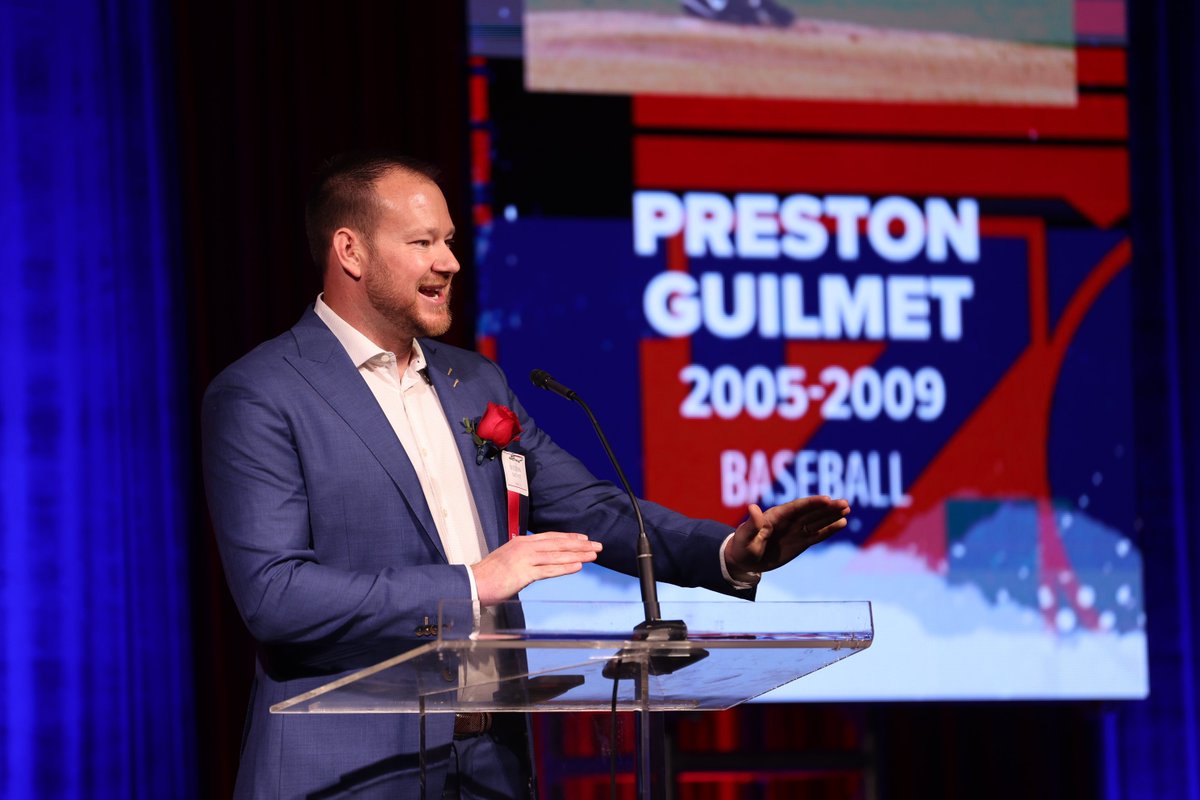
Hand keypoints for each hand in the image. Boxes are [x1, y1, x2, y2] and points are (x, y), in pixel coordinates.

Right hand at [471, 532, 602, 605]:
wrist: (472, 583)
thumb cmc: (487, 576)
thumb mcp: (507, 560)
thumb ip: (523, 559)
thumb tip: (535, 563)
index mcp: (520, 542)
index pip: (550, 537)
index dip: (569, 537)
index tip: (583, 539)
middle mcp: (524, 547)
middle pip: (558, 544)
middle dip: (580, 545)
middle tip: (597, 545)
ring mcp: (524, 559)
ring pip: (557, 555)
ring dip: (578, 554)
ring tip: (593, 555)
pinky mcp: (524, 573)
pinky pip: (549, 570)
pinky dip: (565, 567)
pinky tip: (577, 566)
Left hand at [724, 496, 849, 576]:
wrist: (744, 560)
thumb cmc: (742, 546)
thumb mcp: (745, 537)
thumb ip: (751, 524)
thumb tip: (753, 508)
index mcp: (775, 516)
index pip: (796, 507)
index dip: (812, 503)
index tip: (827, 499)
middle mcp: (789, 520)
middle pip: (811, 512)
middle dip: (827, 508)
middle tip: (845, 503)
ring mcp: (796, 530)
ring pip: (817, 521)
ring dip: (831, 515)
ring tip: (847, 508)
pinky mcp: (801, 541)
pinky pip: (817, 534)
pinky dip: (829, 529)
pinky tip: (841, 523)